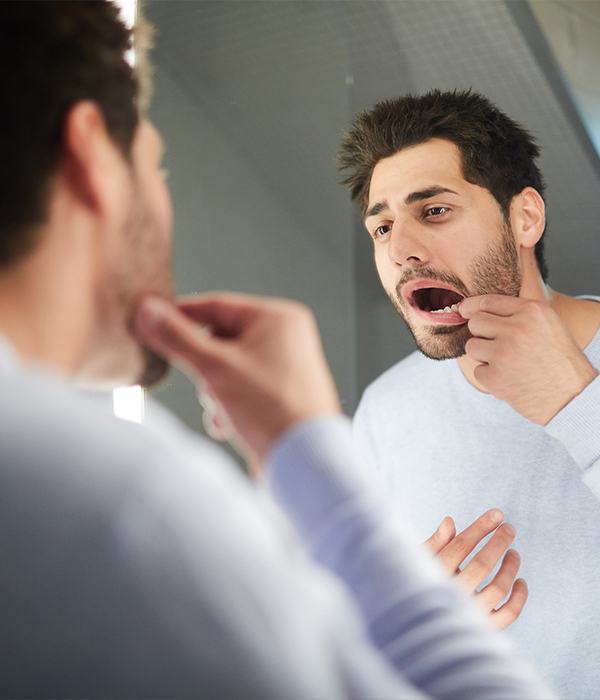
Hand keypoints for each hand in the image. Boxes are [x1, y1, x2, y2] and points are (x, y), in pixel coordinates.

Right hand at [134, 293, 340, 471]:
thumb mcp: (214, 368)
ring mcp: (285, 367)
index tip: (150, 325)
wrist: (303, 461)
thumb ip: (177, 337)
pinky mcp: (280, 395)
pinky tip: (229, 425)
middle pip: (220, 340)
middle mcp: (286, 338)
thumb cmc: (270, 408)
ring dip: (214, 392)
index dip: (180, 316)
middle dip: (204, 369)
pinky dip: (228, 406)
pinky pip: (241, 390)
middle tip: (205, 386)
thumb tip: (147, 310)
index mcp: (278, 318)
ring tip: (224, 410)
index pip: (216, 306)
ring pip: (226, 369)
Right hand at [424, 509, 527, 628]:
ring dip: (510, 567)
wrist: (415, 627)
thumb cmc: (416, 586)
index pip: (461, 546)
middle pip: (482, 564)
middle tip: (509, 528)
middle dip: (499, 542)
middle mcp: (452, 595)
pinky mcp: (483, 629)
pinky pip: (508, 614)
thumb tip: (449, 521)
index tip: (497, 514)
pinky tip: (521, 582)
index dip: (481, 527)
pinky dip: (520, 598)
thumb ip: (434, 544)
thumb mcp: (419, 563)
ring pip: (498, 588)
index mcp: (434, 575)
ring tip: (514, 553)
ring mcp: (469, 614)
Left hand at [459, 295, 597, 424]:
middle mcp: (517, 329)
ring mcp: (504, 353)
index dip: (472, 306)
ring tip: (506, 364)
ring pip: (471, 346)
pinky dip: (490, 378)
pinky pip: (477, 371)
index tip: (464, 310)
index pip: (489, 301)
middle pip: (475, 322)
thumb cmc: (559, 362)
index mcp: (532, 311)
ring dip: (483, 356)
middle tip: (497, 345)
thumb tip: (477, 310)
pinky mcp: (495, 376)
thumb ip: (518, 314)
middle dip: (481, 333)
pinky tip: (509, 379)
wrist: (572, 397)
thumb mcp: (547, 325)